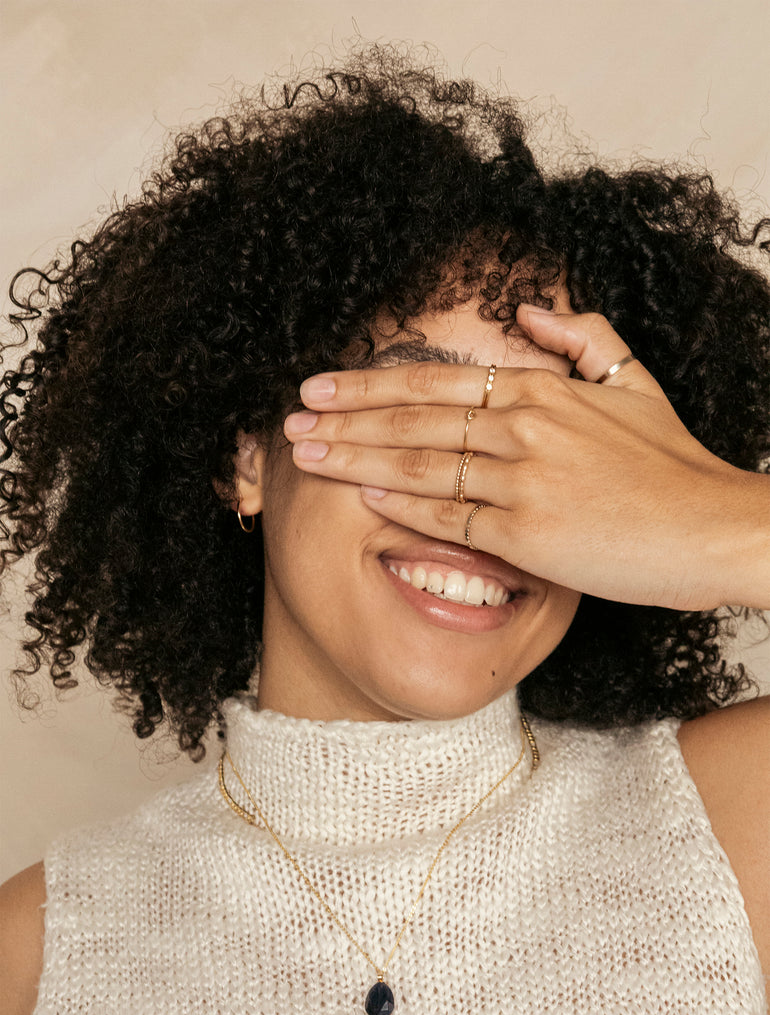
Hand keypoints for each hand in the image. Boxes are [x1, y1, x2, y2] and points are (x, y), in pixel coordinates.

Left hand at [284, 306, 769, 609]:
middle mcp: (523, 425)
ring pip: (418, 462)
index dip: (370, 382)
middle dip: (344, 415)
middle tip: (290, 416)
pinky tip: (359, 494)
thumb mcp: (635, 382)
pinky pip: (448, 515)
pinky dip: (400, 503)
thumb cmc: (675, 465)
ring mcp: (522, 478)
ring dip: (354, 455)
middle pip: (412, 415)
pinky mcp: (527, 533)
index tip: (323, 385)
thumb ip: (581, 338)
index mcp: (542, 389)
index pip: (434, 381)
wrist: (715, 528)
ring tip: (304, 453)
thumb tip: (525, 311)